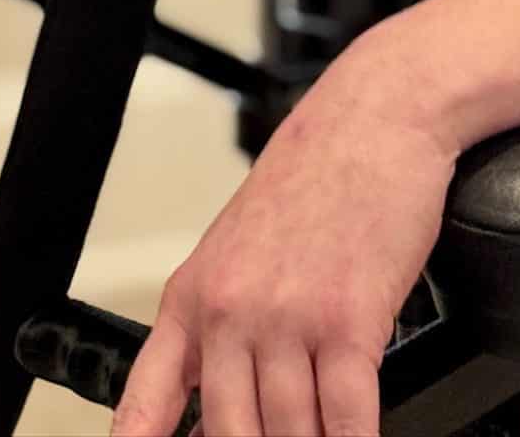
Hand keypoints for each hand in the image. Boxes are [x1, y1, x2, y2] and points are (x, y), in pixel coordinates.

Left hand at [111, 45, 456, 436]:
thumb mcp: (238, 245)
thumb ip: (219, 328)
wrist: (374, 115)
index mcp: (192, 297)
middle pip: (232, 436)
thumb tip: (218, 412)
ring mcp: (287, 317)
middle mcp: (230, 311)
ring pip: (292, 435)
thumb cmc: (315, 175)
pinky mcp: (347, 319)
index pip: (145, 406)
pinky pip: (344, 417)